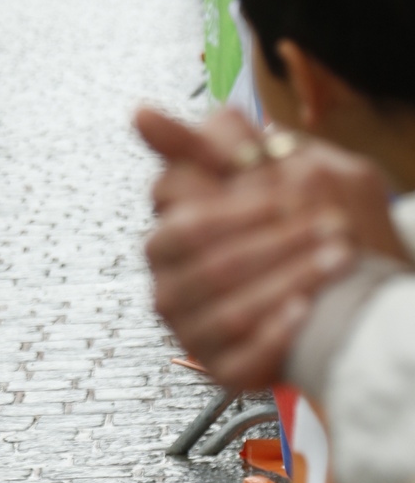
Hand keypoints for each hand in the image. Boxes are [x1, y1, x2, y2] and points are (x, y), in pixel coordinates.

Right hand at [136, 107, 405, 389]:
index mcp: (171, 231)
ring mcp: (190, 329)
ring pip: (228, 309)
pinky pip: (242, 355)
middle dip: (274, 242)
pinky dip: (277, 333)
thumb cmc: (298, 226)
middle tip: (331, 224)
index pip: (173, 204)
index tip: (282, 188)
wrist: (342, 292)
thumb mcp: (266, 170)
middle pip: (207, 260)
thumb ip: (212, 143)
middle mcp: (170, 282)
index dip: (232, 198)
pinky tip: (308, 309)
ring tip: (338, 259)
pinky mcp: (218, 368)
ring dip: (290, 279)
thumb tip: (140, 114)